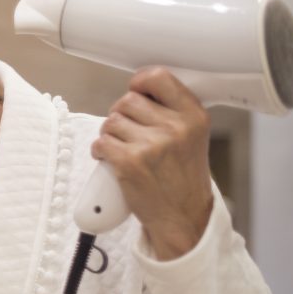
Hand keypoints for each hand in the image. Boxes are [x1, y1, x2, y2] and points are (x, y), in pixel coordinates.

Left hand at [92, 67, 214, 259]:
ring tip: (123, 149)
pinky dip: (99, 150)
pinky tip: (111, 159)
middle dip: (121, 115)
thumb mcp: (192, 137)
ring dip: (110, 134)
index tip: (135, 92)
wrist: (182, 216)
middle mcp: (175, 127)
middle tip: (128, 133)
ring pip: (111, 121)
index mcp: (193, 116)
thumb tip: (138, 90)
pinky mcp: (129, 161)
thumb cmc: (183, 177)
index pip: (158, 77)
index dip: (139, 83)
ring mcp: (152, 144)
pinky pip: (100, 142)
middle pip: (127, 100)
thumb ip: (171, 111)